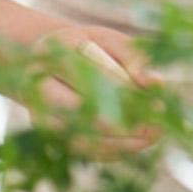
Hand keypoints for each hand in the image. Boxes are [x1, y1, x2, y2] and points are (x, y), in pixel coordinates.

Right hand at [30, 23, 156, 150]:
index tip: (156, 105)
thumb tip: (155, 83)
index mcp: (50, 53)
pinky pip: (80, 149)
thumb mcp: (110, 41)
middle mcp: (36, 86)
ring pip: (78, 137)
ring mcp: (39, 114)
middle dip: (118, 123)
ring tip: (152, 138)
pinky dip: (110, 150)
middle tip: (155, 129)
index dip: (122, 92)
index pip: (85, 74)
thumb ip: (134, 57)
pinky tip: (137, 144)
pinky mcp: (48, 135)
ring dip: (118, 142)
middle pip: (76, 109)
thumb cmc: (87, 49)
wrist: (49, 64)